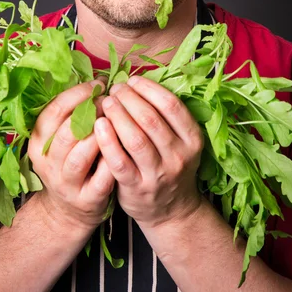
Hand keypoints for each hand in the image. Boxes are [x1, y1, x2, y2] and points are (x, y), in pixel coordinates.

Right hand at [28, 80, 114, 230]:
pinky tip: (125, 146)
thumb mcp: (60, 138)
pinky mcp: (86, 199)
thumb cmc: (70, 161)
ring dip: (102, 134)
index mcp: (38, 141)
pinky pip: (102, 177)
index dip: (77, 93)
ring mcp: (66, 183)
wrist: (68, 211)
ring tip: (117, 120)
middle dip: (91, 111)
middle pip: (66, 131)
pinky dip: (113, 159)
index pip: (53, 110)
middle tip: (111, 100)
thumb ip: (72, 113)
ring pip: (81, 155)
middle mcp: (48, 162)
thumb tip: (98, 80)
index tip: (98, 83)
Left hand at [94, 76, 203, 227]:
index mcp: (192, 139)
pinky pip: (119, 161)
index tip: (132, 80)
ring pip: (135, 138)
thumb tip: (136, 81)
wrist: (170, 211)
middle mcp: (179, 156)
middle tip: (115, 89)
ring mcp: (158, 174)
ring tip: (106, 102)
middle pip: (151, 119)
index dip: (149, 88)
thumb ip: (164, 116)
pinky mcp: (137, 188)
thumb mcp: (180, 141)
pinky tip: (98, 125)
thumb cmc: (169, 165)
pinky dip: (107, 140)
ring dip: (117, 115)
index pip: (171, 105)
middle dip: (129, 98)